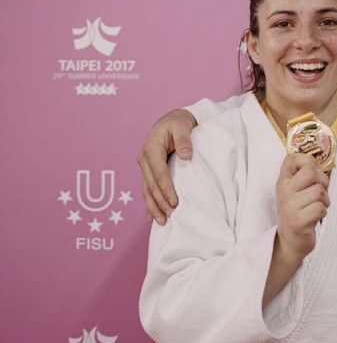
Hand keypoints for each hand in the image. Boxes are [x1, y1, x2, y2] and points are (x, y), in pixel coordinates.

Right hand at [136, 109, 196, 224]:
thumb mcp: (182, 126)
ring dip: (153, 207)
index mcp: (151, 149)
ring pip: (147, 190)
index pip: (159, 173)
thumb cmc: (179, 123)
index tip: (175, 202)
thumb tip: (185, 156)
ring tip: (162, 222)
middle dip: (160, 202)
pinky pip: (148, 189)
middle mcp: (144, 159)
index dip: (166, 189)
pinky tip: (152, 218)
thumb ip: (184, 140)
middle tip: (171, 216)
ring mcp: (145, 166)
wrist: (173, 120)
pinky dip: (150, 204)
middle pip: (151, 185)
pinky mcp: (149, 171)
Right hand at [274, 154, 329, 263]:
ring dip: (325, 200)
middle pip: (311, 172)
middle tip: (320, 193)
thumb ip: (305, 176)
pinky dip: (323, 212)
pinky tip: (316, 217)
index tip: (314, 174)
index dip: (309, 161)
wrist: (290, 241)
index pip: (292, 158)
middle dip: (323, 181)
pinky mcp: (298, 222)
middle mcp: (283, 191)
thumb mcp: (295, 191)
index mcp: (283, 181)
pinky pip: (320, 208)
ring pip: (319, 191)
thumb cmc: (298, 212)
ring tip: (318, 207)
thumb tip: (327, 165)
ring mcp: (289, 207)